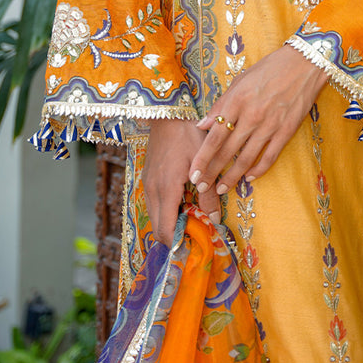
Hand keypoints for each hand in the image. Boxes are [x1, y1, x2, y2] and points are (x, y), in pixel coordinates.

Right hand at [142, 119, 219, 245]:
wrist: (167, 115)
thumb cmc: (188, 136)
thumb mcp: (203, 164)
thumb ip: (208, 193)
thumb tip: (215, 220)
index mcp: (166, 190)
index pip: (165, 231)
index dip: (177, 244)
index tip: (194, 247)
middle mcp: (152, 191)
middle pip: (157, 228)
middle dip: (174, 237)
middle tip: (196, 236)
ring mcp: (147, 184)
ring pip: (154, 217)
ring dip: (170, 224)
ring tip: (192, 220)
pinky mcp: (148, 178)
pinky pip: (154, 204)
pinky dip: (166, 211)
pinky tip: (183, 204)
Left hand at [189, 45, 326, 196]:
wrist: (304, 64)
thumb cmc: (270, 68)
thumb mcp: (240, 80)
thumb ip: (221, 104)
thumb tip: (202, 125)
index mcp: (237, 101)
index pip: (214, 136)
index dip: (202, 158)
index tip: (193, 173)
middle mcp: (252, 116)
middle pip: (227, 152)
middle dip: (212, 172)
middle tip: (201, 188)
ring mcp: (270, 125)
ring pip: (246, 159)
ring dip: (232, 177)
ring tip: (221, 189)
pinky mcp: (286, 131)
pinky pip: (269, 156)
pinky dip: (258, 170)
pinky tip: (248, 178)